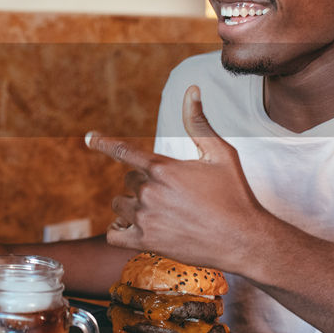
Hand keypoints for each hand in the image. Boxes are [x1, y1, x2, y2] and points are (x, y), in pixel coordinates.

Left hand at [85, 85, 267, 271]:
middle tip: (173, 195)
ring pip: (119, 205)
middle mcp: (149, 191)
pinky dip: (119, 230)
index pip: (122, 151)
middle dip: (144, 184)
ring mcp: (145, 218)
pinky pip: (114, 234)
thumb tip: (191, 89)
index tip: (89, 138)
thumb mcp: (220, 153)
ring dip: (132, 206)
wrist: (244, 239)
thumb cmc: (235, 194)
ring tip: (159, 212)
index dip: (103, 143)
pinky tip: (134, 228)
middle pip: (128, 181)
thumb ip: (198, 122)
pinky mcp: (146, 242)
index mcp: (163, 167)